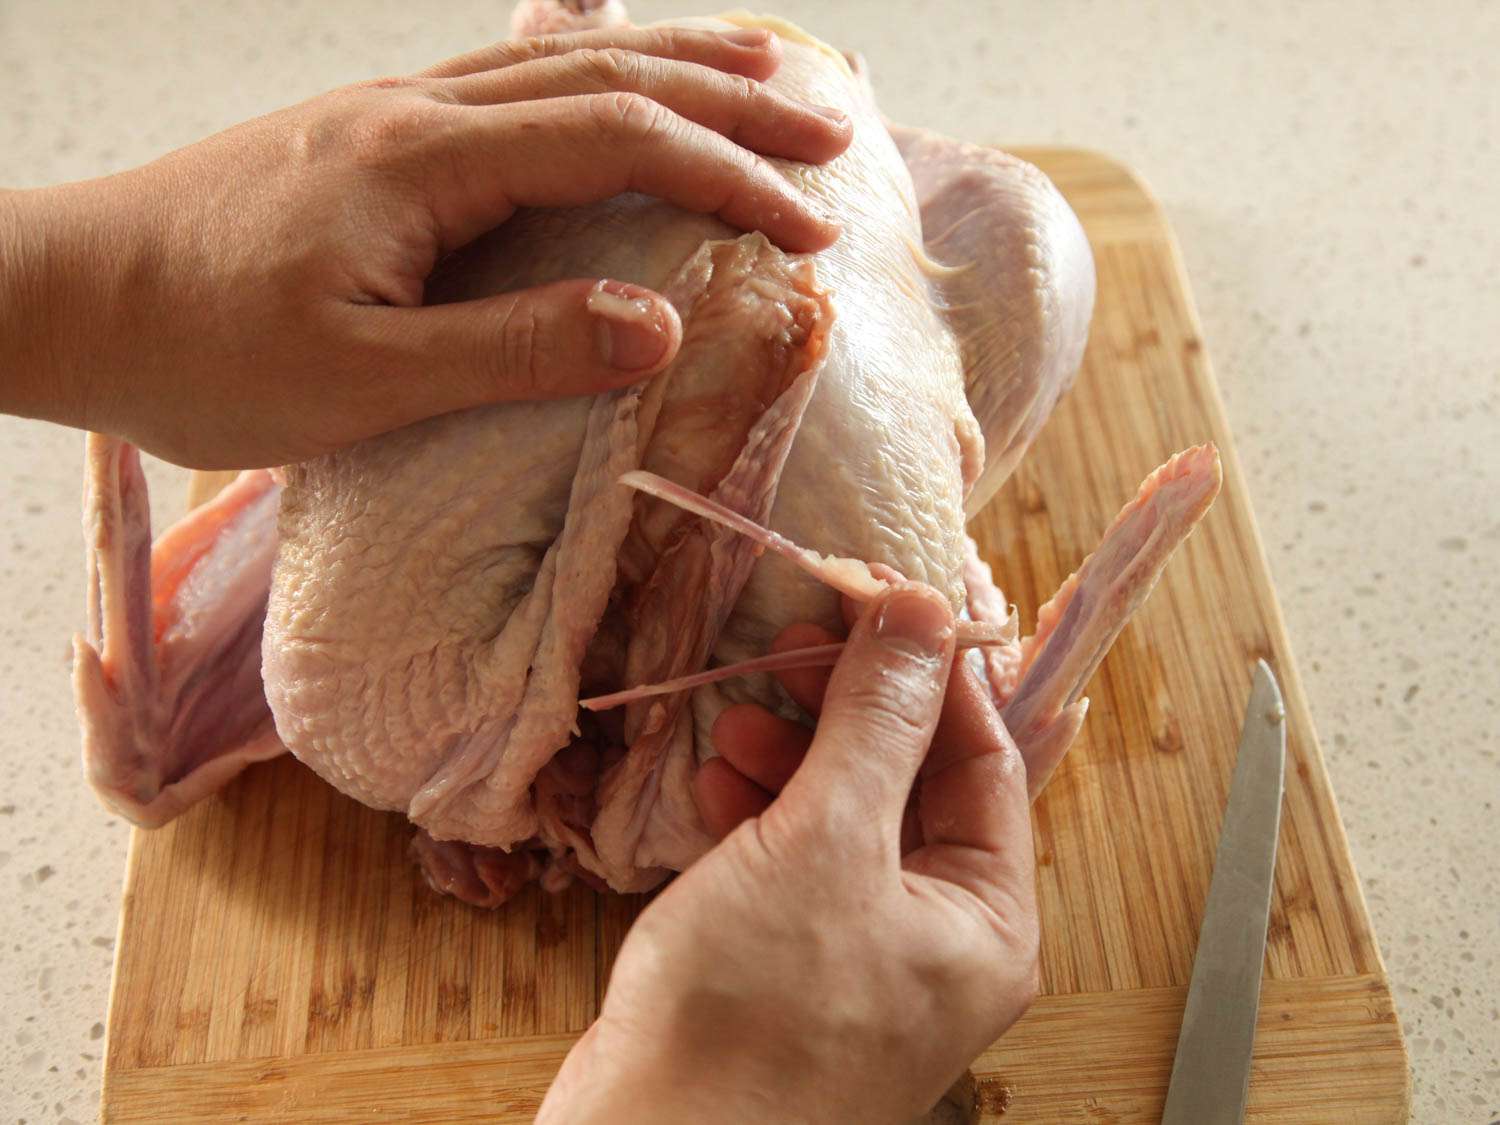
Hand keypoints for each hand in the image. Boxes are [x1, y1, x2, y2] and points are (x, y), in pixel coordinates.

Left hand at [0, 26, 849, 467]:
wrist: (67, 295)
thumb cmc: (201, 351)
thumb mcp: (361, 380)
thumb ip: (514, 350)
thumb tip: (660, 329)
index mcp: (427, 162)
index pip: (617, 143)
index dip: (726, 177)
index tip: (810, 230)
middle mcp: (422, 111)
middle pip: (610, 76)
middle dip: (731, 102)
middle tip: (831, 131)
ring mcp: (397, 112)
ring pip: (563, 60)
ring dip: (675, 63)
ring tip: (765, 69)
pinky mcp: (377, 135)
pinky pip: (515, 80)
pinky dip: (599, 74)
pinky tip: (621, 81)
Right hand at [539, 585, 1040, 1123]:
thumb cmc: (753, 1014)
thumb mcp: (826, 841)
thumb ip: (876, 721)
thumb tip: (919, 612)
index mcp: (986, 922)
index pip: (983, 760)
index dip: (933, 673)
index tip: (882, 601)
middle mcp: (936, 942)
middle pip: (911, 786)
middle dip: (849, 713)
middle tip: (793, 645)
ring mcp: (859, 960)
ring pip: (843, 822)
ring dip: (793, 758)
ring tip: (738, 719)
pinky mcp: (789, 970)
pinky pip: (793, 867)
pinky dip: (759, 818)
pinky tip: (715, 785)